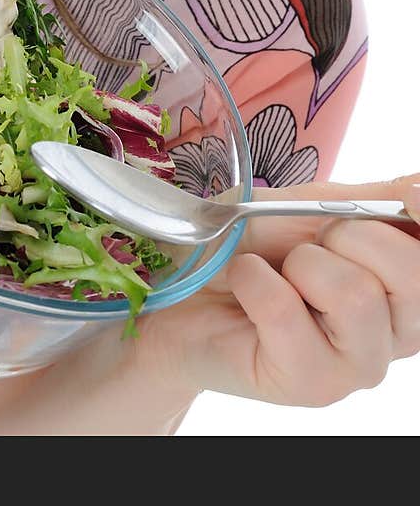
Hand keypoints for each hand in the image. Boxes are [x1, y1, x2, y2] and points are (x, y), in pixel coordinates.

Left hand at [134, 173, 419, 407]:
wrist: (184, 281)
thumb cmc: (256, 242)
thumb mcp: (317, 204)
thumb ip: (380, 201)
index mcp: (409, 283)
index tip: (407, 196)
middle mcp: (399, 331)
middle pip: (415, 273)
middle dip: (351, 234)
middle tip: (310, 244)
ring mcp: (359, 364)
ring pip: (356, 295)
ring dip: (300, 263)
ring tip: (278, 272)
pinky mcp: (310, 385)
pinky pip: (287, 312)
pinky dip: (253, 280)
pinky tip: (246, 286)